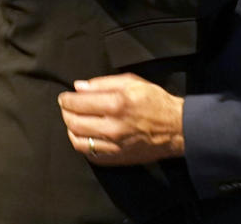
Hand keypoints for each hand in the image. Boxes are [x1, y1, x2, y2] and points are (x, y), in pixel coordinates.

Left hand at [57, 73, 184, 164]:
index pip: (79, 103)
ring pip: (78, 141)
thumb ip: (103, 83)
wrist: (176, 128)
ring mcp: (114, 145)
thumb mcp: (133, 82)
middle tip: (66, 107)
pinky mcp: (116, 158)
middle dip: (65, 113)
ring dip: (70, 129)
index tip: (64, 97)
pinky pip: (90, 154)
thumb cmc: (155, 101)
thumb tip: (79, 86)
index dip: (66, 99)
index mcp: (117, 103)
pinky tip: (84, 135)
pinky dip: (82, 144)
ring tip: (72, 121)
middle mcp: (113, 126)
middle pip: (74, 122)